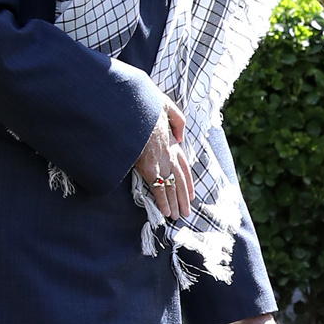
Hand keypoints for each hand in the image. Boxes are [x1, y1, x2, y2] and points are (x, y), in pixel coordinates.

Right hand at [134, 96, 193, 221]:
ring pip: (172, 187)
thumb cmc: (144, 106)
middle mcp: (169, 155)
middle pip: (180, 181)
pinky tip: (166, 212)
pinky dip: (163, 202)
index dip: (188, 182)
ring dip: (175, 204)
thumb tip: (180, 138)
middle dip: (183, 198)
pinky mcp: (149, 168)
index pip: (184, 167)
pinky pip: (158, 189)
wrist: (132, 110)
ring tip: (177, 217)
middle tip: (186, 212)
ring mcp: (160, 162)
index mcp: (172, 142)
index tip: (190, 195)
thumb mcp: (166, 106)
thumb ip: (177, 120)